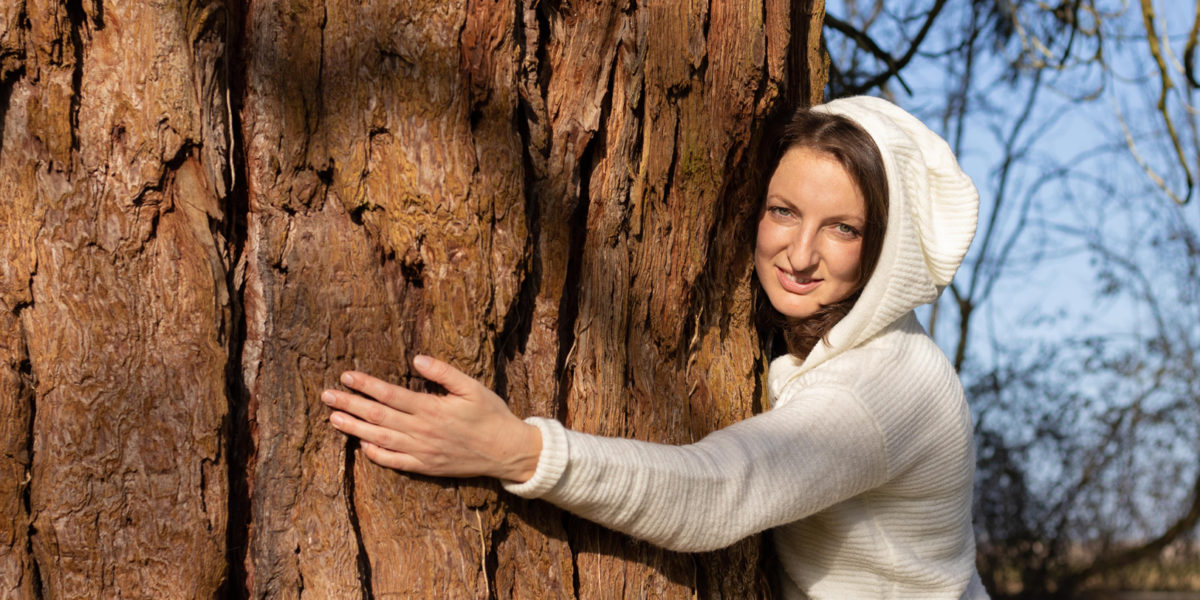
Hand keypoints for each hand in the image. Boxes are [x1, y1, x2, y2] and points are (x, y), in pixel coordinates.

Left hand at [321, 355, 541, 481]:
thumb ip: (443, 372)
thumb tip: (417, 358)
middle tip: (326, 395)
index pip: (390, 394)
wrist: (507, 451)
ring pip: (379, 439)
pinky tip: (361, 445)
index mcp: (431, 409)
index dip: (366, 385)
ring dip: (354, 428)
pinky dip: (375, 454)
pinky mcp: (425, 466)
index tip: (346, 376)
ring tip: (333, 418)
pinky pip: (394, 461)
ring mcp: (421, 451)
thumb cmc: (491, 415)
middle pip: (377, 416)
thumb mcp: (472, 387)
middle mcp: (422, 431)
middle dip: (350, 404)